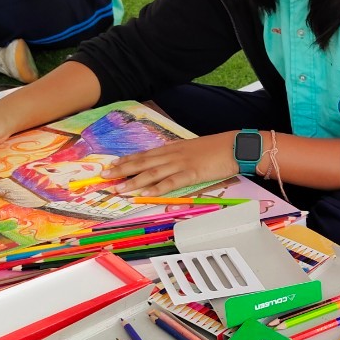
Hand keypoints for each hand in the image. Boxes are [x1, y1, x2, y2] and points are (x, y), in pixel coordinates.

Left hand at [107, 131, 237, 194]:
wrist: (234, 146)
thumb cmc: (217, 148)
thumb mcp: (193, 149)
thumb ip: (179, 155)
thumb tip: (167, 162)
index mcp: (173, 148)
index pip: (145, 154)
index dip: (127, 160)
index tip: (112, 164)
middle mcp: (173, 154)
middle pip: (143, 162)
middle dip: (122, 169)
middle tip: (105, 176)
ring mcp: (181, 163)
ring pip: (152, 173)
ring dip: (134, 181)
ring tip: (119, 188)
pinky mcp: (191, 173)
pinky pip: (171, 182)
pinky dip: (157, 188)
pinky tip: (145, 193)